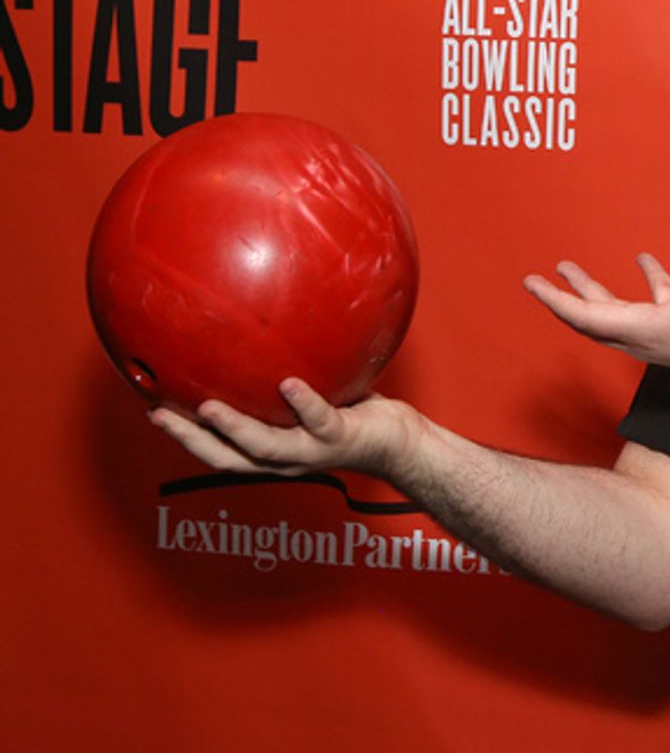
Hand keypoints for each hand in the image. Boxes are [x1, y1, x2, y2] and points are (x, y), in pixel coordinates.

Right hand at [148, 377, 417, 479]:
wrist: (396, 441)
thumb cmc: (349, 416)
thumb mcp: (309, 397)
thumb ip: (278, 379)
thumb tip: (254, 334)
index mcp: (271, 450)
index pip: (216, 447)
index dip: (183, 434)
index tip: (151, 408)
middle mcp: (285, 458)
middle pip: (227, 456)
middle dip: (191, 438)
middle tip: (159, 413)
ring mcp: (311, 450)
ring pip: (266, 446)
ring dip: (236, 429)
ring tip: (210, 407)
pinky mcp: (340, 438)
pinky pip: (319, 420)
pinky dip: (303, 403)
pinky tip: (289, 384)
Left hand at [523, 203, 669, 395]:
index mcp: (642, 329)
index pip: (585, 315)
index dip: (555, 299)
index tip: (532, 284)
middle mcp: (641, 337)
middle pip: (589, 319)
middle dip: (561, 299)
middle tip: (535, 281)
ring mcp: (656, 337)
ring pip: (611, 314)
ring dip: (590, 292)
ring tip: (570, 269)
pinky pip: (644, 308)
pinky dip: (637, 285)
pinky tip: (643, 260)